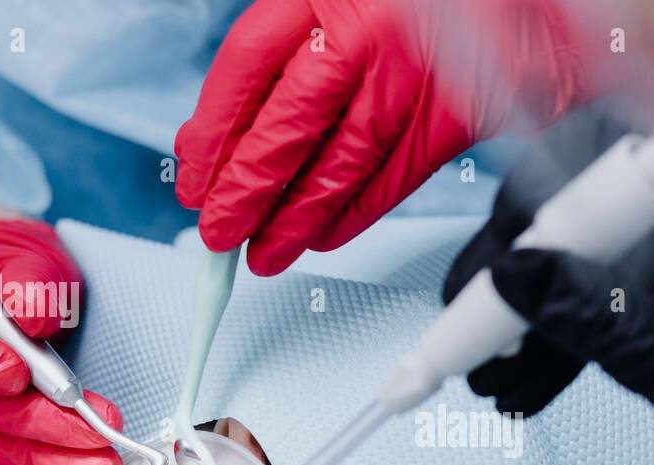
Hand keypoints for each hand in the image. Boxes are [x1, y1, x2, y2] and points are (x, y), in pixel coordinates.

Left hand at [175, 0, 587, 274]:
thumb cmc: (419, 0)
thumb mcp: (335, 0)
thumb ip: (279, 57)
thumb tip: (213, 138)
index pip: (247, 68)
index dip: (213, 134)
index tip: (196, 177)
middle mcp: (370, 34)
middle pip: (288, 127)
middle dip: (246, 192)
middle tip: (221, 231)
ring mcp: (418, 79)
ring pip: (341, 166)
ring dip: (295, 219)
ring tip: (265, 250)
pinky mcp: (457, 117)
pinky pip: (394, 180)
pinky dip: (353, 215)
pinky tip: (324, 234)